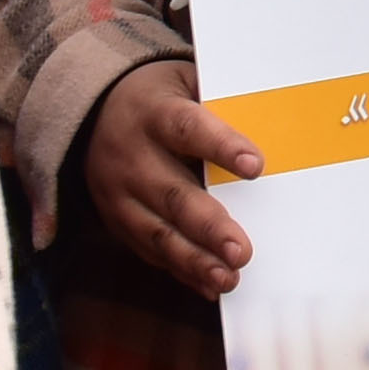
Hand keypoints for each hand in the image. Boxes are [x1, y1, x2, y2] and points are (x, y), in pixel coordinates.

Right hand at [80, 67, 266, 291]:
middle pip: (172, 194)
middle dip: (208, 226)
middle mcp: (132, 156)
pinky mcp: (117, 220)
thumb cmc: (160, 99)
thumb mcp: (185, 84)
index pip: (188, 129)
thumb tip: (275, 131)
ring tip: (228, 278)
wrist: (92, 114)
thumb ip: (221, 107)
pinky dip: (181, 270)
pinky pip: (149, 249)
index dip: (221, 147)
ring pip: (158, 231)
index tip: (255, 167)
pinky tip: (209, 285)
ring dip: (195, 259)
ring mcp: (119, 193)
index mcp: (154, 113)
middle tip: (241, 251)